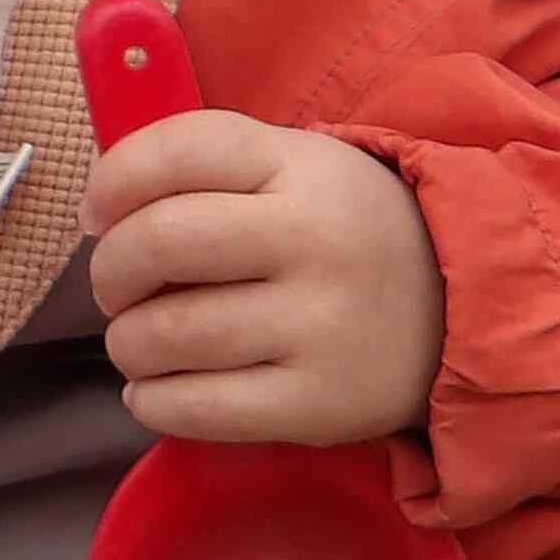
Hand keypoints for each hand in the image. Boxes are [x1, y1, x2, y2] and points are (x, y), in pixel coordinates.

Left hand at [83, 113, 446, 447]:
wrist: (465, 310)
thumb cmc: (344, 232)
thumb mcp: (294, 167)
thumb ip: (204, 167)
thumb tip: (95, 211)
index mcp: (298, 166)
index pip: (176, 151)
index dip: (112, 180)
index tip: (95, 213)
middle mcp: (312, 240)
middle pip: (158, 242)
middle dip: (109, 271)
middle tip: (114, 289)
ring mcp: (320, 327)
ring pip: (167, 333)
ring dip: (126, 342)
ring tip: (138, 342)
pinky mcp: (321, 405)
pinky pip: (198, 409)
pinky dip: (151, 401)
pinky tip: (155, 389)